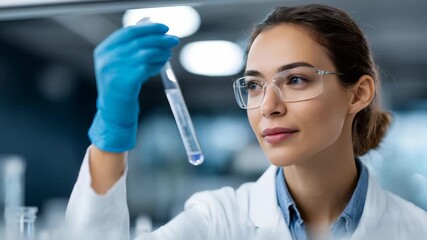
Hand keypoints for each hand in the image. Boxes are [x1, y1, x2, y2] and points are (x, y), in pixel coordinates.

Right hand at [88, 23, 179, 151]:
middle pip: (138, 41)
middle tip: (174, 40)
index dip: (148, 28)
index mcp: (103, 50)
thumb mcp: (121, 63)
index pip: (128, 31)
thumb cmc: (121, 87)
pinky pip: (146, 67)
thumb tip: (149, 23)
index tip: (164, 28)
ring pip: (144, 53)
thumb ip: (132, 45)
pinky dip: (157, 64)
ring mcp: (113, 71)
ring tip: (169, 53)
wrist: (114, 114)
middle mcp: (106, 59)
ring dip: (161, 51)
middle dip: (159, 38)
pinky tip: (162, 65)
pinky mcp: (124, 83)